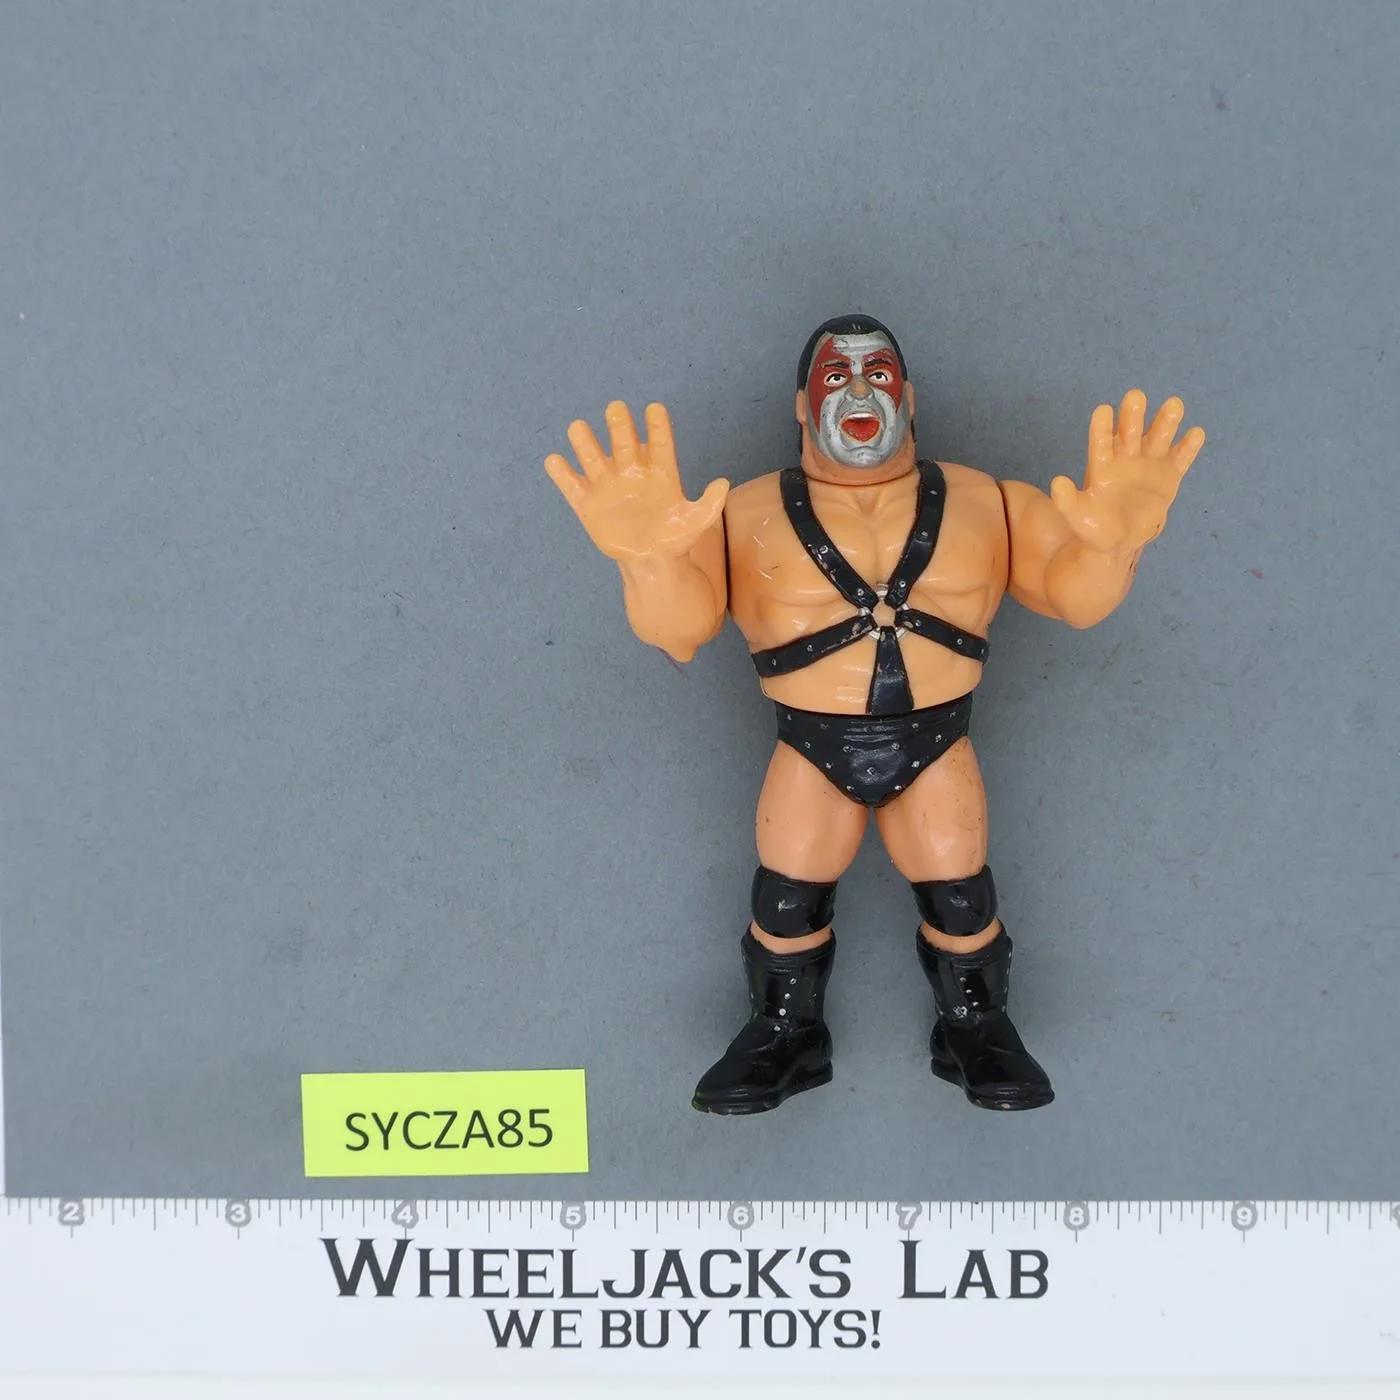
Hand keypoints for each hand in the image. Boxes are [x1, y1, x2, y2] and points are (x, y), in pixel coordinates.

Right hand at [545, 402, 729, 561]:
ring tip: (578, 428)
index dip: (657, 427)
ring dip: (585, 443)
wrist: (651, 561)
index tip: (655, 408)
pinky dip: (562, 475)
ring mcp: (609, 487)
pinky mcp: (589, 505)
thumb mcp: (696, 523)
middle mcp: (632, 473)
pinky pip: (572, 487)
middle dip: (619, 426)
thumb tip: (722, 483)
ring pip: (594, 459)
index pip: (660, 444)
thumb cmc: (674, 539)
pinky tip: (554, 461)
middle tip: (616, 408)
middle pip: (624, 443)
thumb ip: (709, 505)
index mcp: (660, 474)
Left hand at [1049, 390, 1205, 555]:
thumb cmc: (1094, 528)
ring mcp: (1148, 464)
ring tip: (1173, 404)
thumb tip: (1057, 484)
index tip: (1103, 410)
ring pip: (1158, 438)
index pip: (1101, 442)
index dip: (1102, 428)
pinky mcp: (1168, 475)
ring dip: (1165, 422)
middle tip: (1135, 396)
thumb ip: (1068, 502)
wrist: (1119, 542)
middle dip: (1132, 415)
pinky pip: (1180, 458)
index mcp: (1102, 465)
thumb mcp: (1078, 517)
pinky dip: (1188, 447)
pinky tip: (1196, 433)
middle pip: (1130, 433)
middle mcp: (1125, 458)